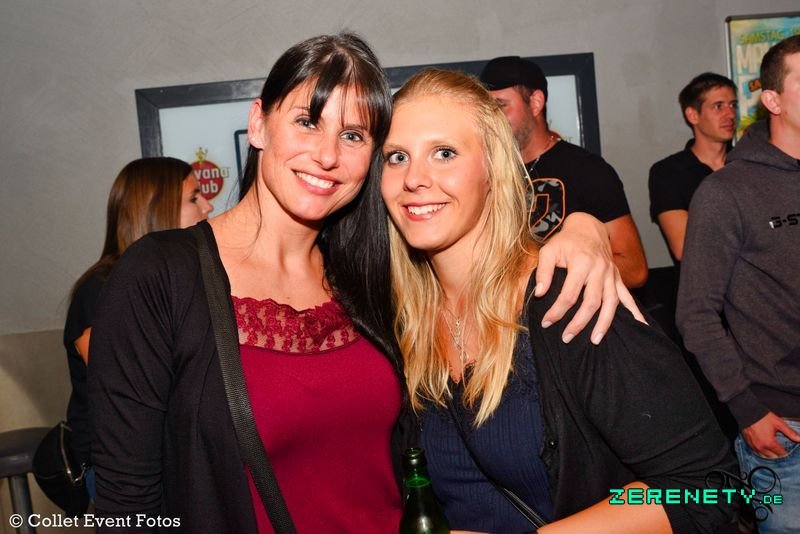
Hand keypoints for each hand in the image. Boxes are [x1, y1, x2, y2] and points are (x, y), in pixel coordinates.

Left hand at [536, 212, 644, 343]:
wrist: (588, 227)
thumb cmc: (566, 241)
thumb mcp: (549, 250)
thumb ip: (543, 271)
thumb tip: (540, 294)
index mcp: (582, 263)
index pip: (569, 294)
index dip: (557, 311)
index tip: (547, 322)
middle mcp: (600, 270)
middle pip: (592, 302)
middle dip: (579, 323)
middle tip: (567, 337)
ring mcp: (611, 275)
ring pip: (611, 303)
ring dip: (604, 324)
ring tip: (595, 340)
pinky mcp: (617, 278)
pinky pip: (628, 297)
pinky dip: (635, 312)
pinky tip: (642, 326)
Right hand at [742, 412, 799, 457]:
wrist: (747, 412)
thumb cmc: (763, 417)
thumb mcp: (779, 423)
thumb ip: (790, 432)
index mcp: (770, 443)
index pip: (781, 454)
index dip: (787, 454)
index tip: (789, 452)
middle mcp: (761, 447)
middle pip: (773, 458)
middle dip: (779, 456)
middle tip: (782, 452)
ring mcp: (754, 446)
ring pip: (764, 457)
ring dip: (770, 456)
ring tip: (774, 452)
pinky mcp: (749, 444)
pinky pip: (757, 452)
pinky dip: (762, 452)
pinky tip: (766, 449)